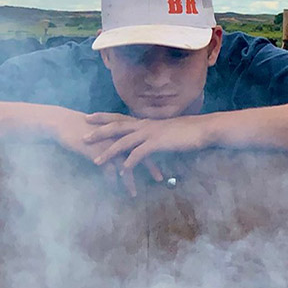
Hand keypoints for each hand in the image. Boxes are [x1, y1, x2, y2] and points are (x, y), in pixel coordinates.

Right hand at [49, 109, 162, 196]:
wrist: (63, 123)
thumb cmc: (84, 128)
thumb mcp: (104, 131)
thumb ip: (116, 139)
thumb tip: (125, 149)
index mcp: (123, 131)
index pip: (144, 143)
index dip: (155, 152)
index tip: (164, 160)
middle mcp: (119, 137)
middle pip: (140, 154)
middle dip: (150, 167)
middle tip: (160, 179)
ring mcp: (109, 145)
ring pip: (124, 165)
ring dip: (129, 181)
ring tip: (134, 194)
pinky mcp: (97, 152)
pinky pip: (108, 170)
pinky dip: (111, 181)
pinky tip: (114, 189)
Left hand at [84, 113, 210, 178]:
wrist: (204, 129)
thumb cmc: (190, 132)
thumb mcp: (170, 132)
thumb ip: (158, 136)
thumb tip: (152, 142)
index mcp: (147, 122)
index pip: (121, 117)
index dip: (104, 117)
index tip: (89, 116)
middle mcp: (146, 125)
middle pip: (116, 127)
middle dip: (98, 132)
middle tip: (82, 137)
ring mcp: (151, 134)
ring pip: (123, 142)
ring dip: (108, 152)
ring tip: (95, 161)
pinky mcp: (158, 144)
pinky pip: (139, 154)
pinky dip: (129, 163)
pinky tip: (122, 171)